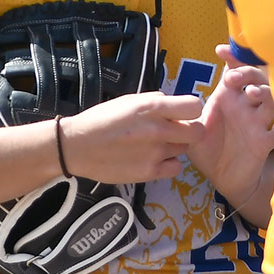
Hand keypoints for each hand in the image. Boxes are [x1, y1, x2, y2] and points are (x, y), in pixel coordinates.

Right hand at [58, 92, 203, 184]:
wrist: (75, 146)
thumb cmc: (102, 119)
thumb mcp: (130, 101)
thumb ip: (157, 102)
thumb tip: (177, 106)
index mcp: (152, 107)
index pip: (195, 107)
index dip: (191, 110)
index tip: (183, 113)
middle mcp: (157, 130)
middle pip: (198, 132)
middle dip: (190, 130)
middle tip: (177, 131)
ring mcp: (154, 153)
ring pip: (185, 150)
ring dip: (176, 146)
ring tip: (156, 144)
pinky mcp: (148, 173)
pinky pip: (175, 168)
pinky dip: (169, 164)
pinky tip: (155, 159)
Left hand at [185, 45, 273, 210]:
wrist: (220, 177)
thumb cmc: (206, 148)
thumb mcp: (191, 128)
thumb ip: (185, 114)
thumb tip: (171, 102)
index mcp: (228, 98)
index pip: (235, 71)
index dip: (233, 58)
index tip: (220, 51)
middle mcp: (246, 106)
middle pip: (258, 79)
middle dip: (249, 74)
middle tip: (234, 79)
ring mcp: (258, 123)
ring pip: (272, 101)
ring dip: (266, 94)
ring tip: (252, 94)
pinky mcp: (264, 142)